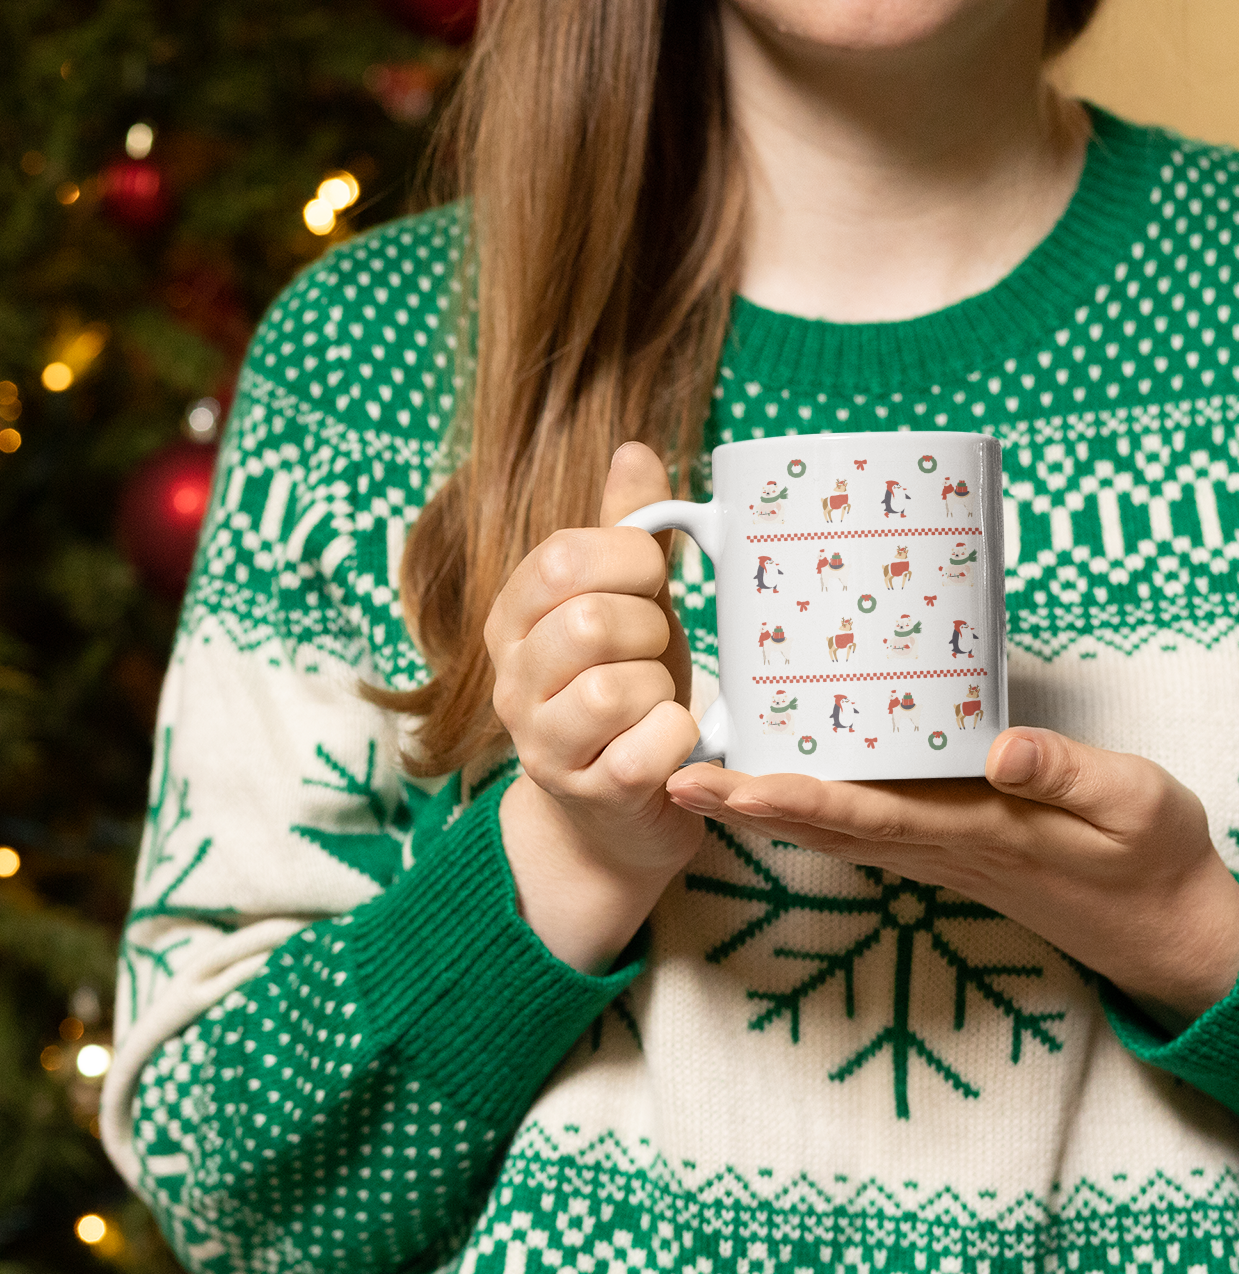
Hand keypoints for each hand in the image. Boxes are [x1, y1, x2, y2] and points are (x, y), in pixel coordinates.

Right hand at [487, 442, 701, 973]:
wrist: (617, 810)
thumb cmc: (626, 691)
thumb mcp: (627, 603)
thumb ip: (627, 532)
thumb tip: (633, 449)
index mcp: (514, 617)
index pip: (560, 559)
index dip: (629, 560)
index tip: (652, 583)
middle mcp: (511, 679)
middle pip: (589, 621)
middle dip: (649, 630)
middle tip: (654, 654)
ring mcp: (540, 743)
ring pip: (616, 687)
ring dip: (662, 689)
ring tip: (657, 703)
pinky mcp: (586, 793)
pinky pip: (648, 746)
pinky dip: (678, 738)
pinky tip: (671, 743)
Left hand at [667, 727, 1238, 1029]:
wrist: (1155, 922)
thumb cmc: (1146, 856)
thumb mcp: (1134, 804)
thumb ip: (1069, 774)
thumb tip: (1001, 746)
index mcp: (977, 831)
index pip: (869, 816)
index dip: (796, 802)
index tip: (732, 786)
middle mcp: (937, 844)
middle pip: (825, 825)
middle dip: (748, 805)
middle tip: (673, 776)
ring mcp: (932, 848)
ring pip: (832, 828)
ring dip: (762, 807)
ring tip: (697, 774)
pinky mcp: (939, 840)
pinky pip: (857, 823)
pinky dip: (804, 805)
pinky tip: (772, 779)